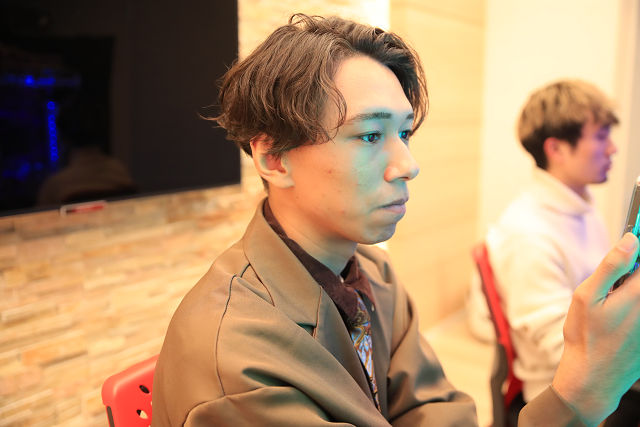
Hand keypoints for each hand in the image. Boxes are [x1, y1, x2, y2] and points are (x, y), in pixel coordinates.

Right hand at [552, 232, 639, 425]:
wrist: (594, 379)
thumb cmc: (585, 338)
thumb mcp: (586, 297)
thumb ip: (611, 266)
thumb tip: (630, 241)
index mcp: (638, 293)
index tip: (636, 234)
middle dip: (632, 273)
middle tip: (616, 284)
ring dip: (631, 291)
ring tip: (613, 308)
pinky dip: (631, 309)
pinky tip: (618, 323)